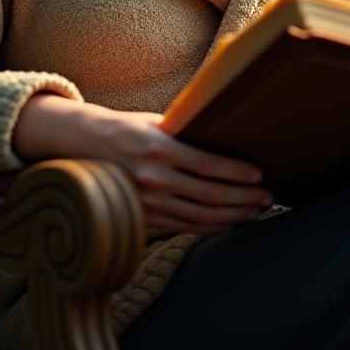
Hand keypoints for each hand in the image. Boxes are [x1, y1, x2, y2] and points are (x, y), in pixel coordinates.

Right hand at [12, 94, 272, 234]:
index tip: (259, 175)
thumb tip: (222, 129)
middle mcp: (154, 177)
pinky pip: (183, 226)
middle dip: (243, 198)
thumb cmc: (125, 128)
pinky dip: (209, 227)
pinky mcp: (143, 217)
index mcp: (159, 148)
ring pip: (199, 215)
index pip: (208, 164)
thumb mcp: (154, 122)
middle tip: (267, 197)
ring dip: (232, 215)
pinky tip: (228, 223)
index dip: (236, 172)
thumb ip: (184, 131)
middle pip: (209, 194)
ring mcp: (147, 202)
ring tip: (255, 211)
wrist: (82, 147)